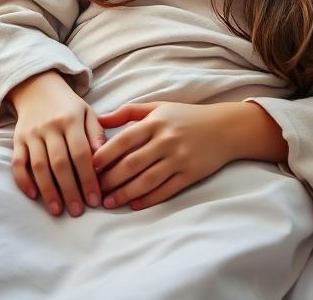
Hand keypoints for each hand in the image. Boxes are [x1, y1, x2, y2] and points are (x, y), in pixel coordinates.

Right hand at [7, 71, 104, 216]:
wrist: (37, 87)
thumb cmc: (68, 106)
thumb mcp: (87, 112)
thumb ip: (96, 134)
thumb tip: (103, 158)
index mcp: (71, 119)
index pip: (81, 153)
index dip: (88, 178)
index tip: (95, 200)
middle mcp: (50, 126)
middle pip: (60, 163)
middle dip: (70, 190)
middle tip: (78, 211)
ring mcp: (32, 133)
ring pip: (39, 166)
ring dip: (49, 191)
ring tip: (58, 210)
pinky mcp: (17, 139)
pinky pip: (17, 163)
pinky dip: (23, 180)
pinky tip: (34, 196)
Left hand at [92, 100, 284, 211]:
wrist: (224, 128)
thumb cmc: (186, 116)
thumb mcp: (158, 107)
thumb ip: (128, 113)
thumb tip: (99, 119)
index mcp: (156, 122)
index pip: (124, 140)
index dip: (105, 155)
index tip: (89, 167)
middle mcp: (166, 140)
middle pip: (132, 163)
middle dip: (110, 179)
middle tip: (94, 190)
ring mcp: (179, 158)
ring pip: (146, 180)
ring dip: (124, 193)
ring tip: (108, 202)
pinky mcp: (190, 174)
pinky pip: (165, 190)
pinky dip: (148, 199)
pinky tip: (133, 204)